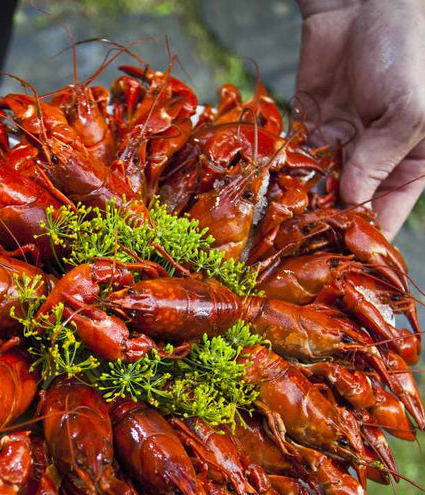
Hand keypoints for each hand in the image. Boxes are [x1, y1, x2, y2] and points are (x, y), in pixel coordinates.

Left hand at [296, 0, 424, 239]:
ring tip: (276, 235)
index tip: (338, 263)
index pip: (386, 212)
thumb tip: (350, 202)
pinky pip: (296, 159)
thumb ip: (379, 160)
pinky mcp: (311, 123)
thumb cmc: (408, 47)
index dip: (363, 238)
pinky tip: (268, 200)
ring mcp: (341, 140)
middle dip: (322, 228)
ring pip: (317, 187)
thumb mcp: (409, 110)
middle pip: (346, 205)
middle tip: (294, 255)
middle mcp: (375, 156)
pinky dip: (284, 178)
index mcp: (412, 161)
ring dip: (298, 208)